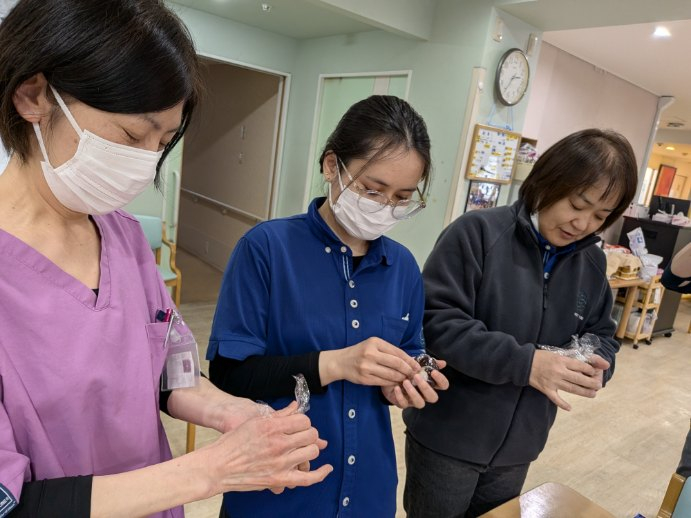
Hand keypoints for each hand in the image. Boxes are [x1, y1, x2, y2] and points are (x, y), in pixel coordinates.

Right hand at [200, 402, 332, 494]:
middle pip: (310, 435)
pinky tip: (327, 468)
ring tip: (302, 449)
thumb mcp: (256, 422)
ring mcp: (280, 463)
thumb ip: (279, 415)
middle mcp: (279, 444)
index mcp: (272, 427)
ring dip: (310, 449)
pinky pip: (308, 478)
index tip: (298, 426)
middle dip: (308, 434)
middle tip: (301, 437)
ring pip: (312, 452)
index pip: (304, 420)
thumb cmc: (233, 442)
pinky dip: (321, 473)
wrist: (218, 467)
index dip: (303, 422)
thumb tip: (297, 406)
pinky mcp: (279, 480)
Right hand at [319, 337, 420, 386]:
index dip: (409, 360)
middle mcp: (370, 353)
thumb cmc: (360, 352)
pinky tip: (396, 383)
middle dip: (408, 370)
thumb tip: (408, 360)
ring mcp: (367, 366)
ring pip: (391, 375)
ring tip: (407, 380)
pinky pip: (383, 382)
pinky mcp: (364, 378)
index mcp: (375, 342)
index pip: (397, 352)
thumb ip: (388, 351)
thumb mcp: (373, 345)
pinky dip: (392, 383)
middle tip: (415, 375)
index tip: (417, 366)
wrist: (341, 362)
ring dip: (402, 378)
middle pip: (396, 364)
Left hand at [381, 360, 448, 408]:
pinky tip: (396, 387)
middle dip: (426, 388)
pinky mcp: (402, 403)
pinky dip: (400, 396)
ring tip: (405, 381)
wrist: (390, 373)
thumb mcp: (417, 362)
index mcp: (430, 383)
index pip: (443, 385)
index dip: (441, 380)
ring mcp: (414, 400)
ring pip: (420, 403)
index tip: (433, 372)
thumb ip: (429, 362)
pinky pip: (404, 404)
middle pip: (433, 398)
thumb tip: (443, 363)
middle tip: (416, 376)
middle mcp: (424, 394)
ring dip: (413, 393)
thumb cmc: (407, 369)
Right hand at [529, 350, 605, 410]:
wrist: (522, 362)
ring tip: (593, 394)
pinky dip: (562, 404)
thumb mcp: (555, 353)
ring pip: (571, 388)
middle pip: (579, 379)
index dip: (590, 369)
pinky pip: (556, 398)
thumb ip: (568, 357)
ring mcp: (552, 381)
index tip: (595, 372)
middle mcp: (558, 371)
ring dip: (584, 392)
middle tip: (599, 385)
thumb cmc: (539, 356)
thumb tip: (584, 362)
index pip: (580, 366)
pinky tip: (570, 408)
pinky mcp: (546, 389)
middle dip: (591, 382)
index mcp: (561, 360)